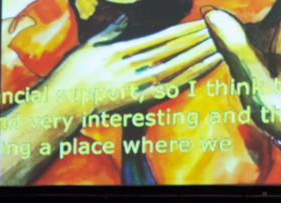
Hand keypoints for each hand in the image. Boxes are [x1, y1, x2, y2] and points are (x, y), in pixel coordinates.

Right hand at [46, 18, 221, 115]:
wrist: (61, 105)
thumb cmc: (70, 75)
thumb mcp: (88, 48)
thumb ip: (110, 32)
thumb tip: (124, 18)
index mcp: (120, 51)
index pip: (160, 38)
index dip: (183, 30)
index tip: (200, 22)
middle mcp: (131, 67)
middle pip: (172, 51)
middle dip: (197, 40)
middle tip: (219, 29)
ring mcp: (135, 86)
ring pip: (174, 69)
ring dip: (197, 57)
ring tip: (218, 47)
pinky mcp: (137, 102)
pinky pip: (166, 90)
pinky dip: (185, 80)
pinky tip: (200, 73)